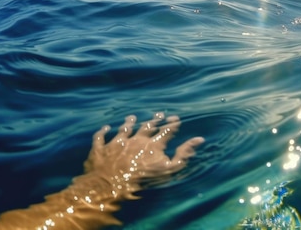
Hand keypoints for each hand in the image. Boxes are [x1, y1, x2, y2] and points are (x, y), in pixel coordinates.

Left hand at [83, 113, 203, 199]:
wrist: (113, 184)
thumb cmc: (144, 179)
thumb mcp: (169, 169)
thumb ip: (184, 154)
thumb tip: (199, 139)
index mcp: (153, 144)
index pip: (165, 131)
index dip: (172, 124)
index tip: (176, 118)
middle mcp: (136, 139)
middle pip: (146, 127)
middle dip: (153, 120)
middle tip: (158, 114)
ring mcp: (117, 143)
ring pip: (124, 129)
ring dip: (129, 122)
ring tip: (132, 117)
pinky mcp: (102, 149)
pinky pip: (101, 137)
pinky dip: (103, 131)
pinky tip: (105, 127)